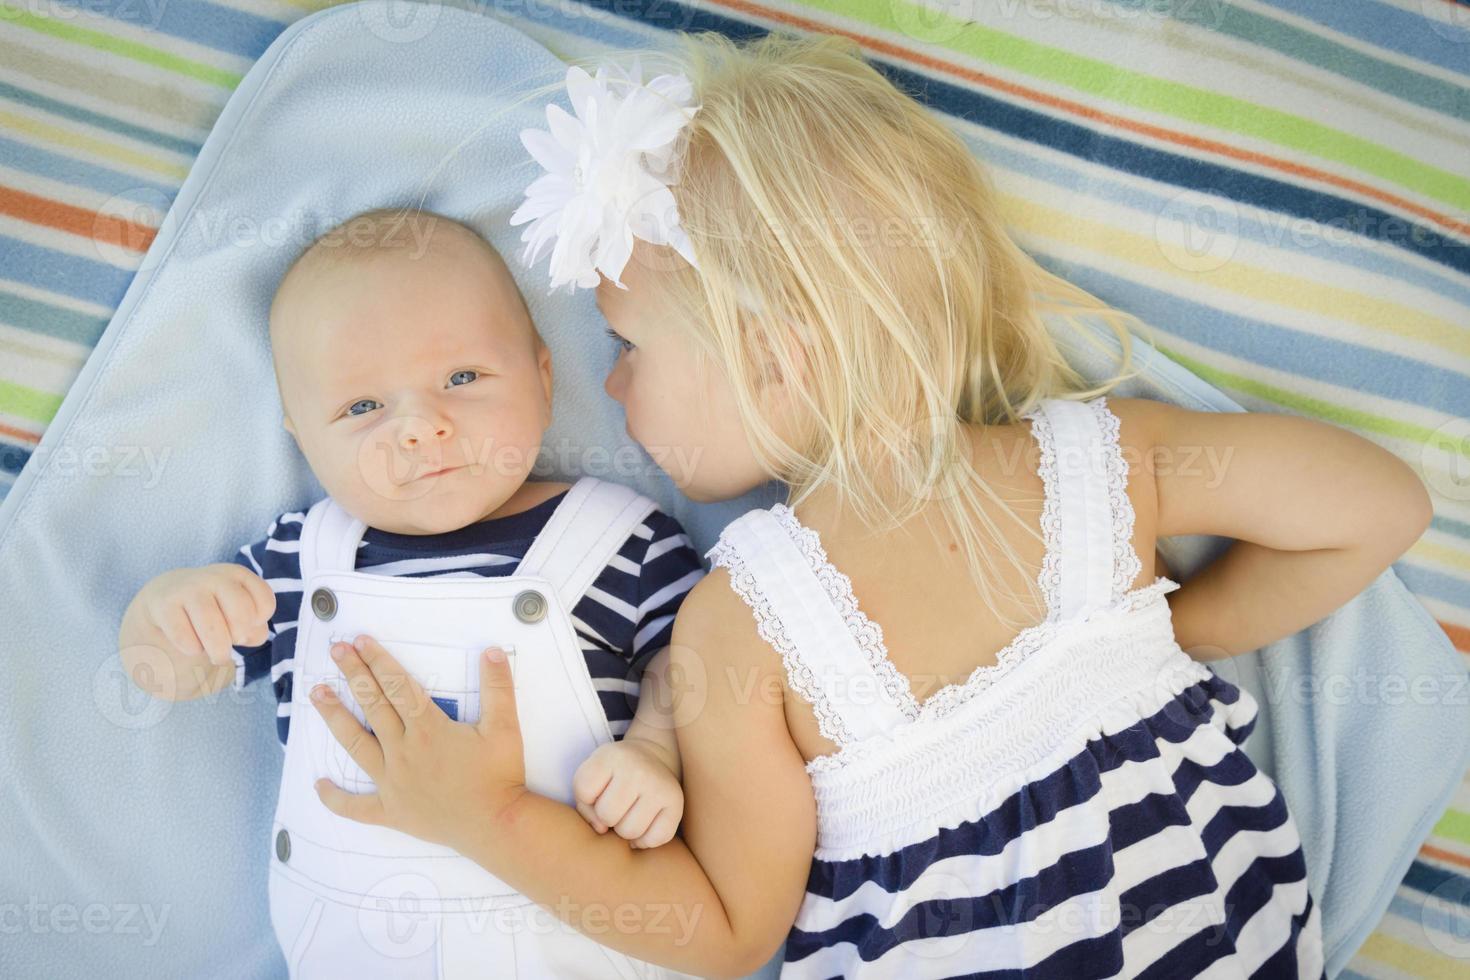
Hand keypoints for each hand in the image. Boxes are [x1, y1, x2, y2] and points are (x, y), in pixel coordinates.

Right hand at [140, 564, 273, 665]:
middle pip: (242, 615)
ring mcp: (188, 589)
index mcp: (238, 575)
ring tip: (217, 656)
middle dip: (239, 636)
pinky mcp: (164, 605)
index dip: (259, 622)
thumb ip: (255, 627)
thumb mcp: (238, 612)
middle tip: (231, 641)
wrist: (163, 598)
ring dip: (219, 650)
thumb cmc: (212, 609)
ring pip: (213, 627)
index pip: (264, 603)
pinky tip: (192, 646)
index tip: (248, 625)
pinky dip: (193, 649)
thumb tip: (253, 636)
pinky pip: (185, 638)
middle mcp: (215, 577)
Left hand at [308, 636, 527, 853]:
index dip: (379, 661)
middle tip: (336, 650)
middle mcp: (403, 751)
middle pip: (373, 706)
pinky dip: (335, 798)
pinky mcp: (391, 811)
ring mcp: (392, 782)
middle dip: (354, 675)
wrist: (495, 824)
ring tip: (317, 694)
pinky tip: (319, 785)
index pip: (398, 686)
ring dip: (335, 717)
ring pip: (356, 744)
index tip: (361, 641)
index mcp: (428, 728)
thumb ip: (498, 687)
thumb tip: (491, 650)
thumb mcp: (506, 727)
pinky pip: (356, 807)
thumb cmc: (500, 775)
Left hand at [572, 738, 683, 848]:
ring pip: (630, 832)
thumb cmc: (614, 774)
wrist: (651, 757)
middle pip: (607, 816)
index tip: (599, 788)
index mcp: (610, 756)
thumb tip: (602, 830)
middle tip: (616, 804)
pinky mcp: (676, 801)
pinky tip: (644, 824)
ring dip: (626, 830)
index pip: (584, 791)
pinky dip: (646, 840)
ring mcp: (659, 784)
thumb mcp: (592, 777)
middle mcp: (637, 768)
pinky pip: (655, 839)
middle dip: (607, 817)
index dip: (587, 798)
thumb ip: (585, 805)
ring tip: (629, 813)